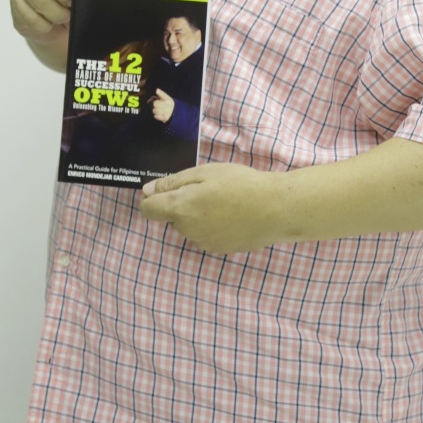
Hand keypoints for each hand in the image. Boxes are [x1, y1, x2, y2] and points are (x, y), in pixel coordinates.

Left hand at [140, 163, 281, 253]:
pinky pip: (206, 234)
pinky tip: (233, 214)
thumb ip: (173, 183)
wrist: (274, 209)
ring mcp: (203, 243)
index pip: (148, 209)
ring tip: (225, 200)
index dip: (154, 197)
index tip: (172, 187)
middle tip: (209, 188)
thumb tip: (147, 191)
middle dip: (183, 203)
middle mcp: (187, 231)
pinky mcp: (219, 249)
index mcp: (180, 209)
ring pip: (190, 226)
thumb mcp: (205, 173)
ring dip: (198, 214)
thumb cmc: (240, 184)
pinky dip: (213, 225)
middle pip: (172, 216)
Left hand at [148, 88, 174, 123]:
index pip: (163, 95)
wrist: (173, 112)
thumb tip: (152, 96)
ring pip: (154, 111)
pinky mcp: (165, 118)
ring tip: (158, 110)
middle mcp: (168, 105)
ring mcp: (167, 112)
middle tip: (157, 106)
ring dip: (155, 110)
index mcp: (168, 99)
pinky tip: (159, 114)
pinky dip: (156, 116)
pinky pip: (155, 116)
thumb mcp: (163, 98)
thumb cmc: (166, 104)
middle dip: (154, 105)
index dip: (160, 93)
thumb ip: (157, 96)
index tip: (157, 90)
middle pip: (155, 104)